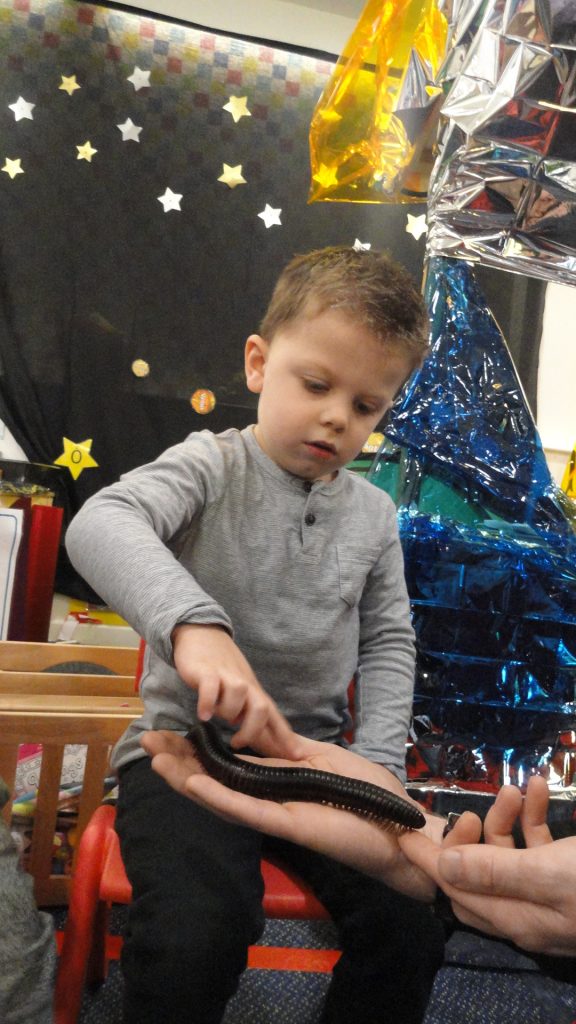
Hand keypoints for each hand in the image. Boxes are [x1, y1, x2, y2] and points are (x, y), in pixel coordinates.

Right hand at [141, 729, 443, 900]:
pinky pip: (245, 810)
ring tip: (156, 760)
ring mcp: (272, 813)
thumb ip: (286, 749)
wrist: (397, 825)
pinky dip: (216, 797)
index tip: (170, 731)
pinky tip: (191, 783)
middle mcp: (266, 798)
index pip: (227, 762)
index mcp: (275, 780)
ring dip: (186, 779)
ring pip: (220, 796)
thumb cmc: (366, 791)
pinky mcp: (284, 824)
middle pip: (213, 779)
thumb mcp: (321, 757)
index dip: (197, 749)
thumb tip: (258, 730)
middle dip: (179, 761)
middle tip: (146, 742)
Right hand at [172, 623, 301, 757]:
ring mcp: (226, 677)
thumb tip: (253, 735)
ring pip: (239, 696)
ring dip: (228, 712)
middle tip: (237, 743)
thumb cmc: (222, 668)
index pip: (275, 716)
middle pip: (261, 708)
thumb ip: (246, 712)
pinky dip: (208, 703)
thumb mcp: (240, 690)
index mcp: (254, 693)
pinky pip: (211, 687)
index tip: (296, 756)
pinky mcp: (206, 671)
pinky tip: (203, 714)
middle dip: (252, 730)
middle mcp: (245, 685)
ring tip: (214, 719)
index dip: (285, 737)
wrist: (202, 633)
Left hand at [400, 776, 575, 955]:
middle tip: (484, 800)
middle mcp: (527, 913)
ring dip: (508, 819)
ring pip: (511, 855)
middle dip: (476, 832)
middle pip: (480, 871)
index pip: (456, 890)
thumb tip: (443, 867)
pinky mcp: (565, 880)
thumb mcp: (548, 875)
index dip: (429, 860)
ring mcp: (547, 898)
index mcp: (515, 919)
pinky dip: (535, 821)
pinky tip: (539, 790)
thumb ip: (494, 871)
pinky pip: (539, 850)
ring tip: (517, 788)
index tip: (403, 832)